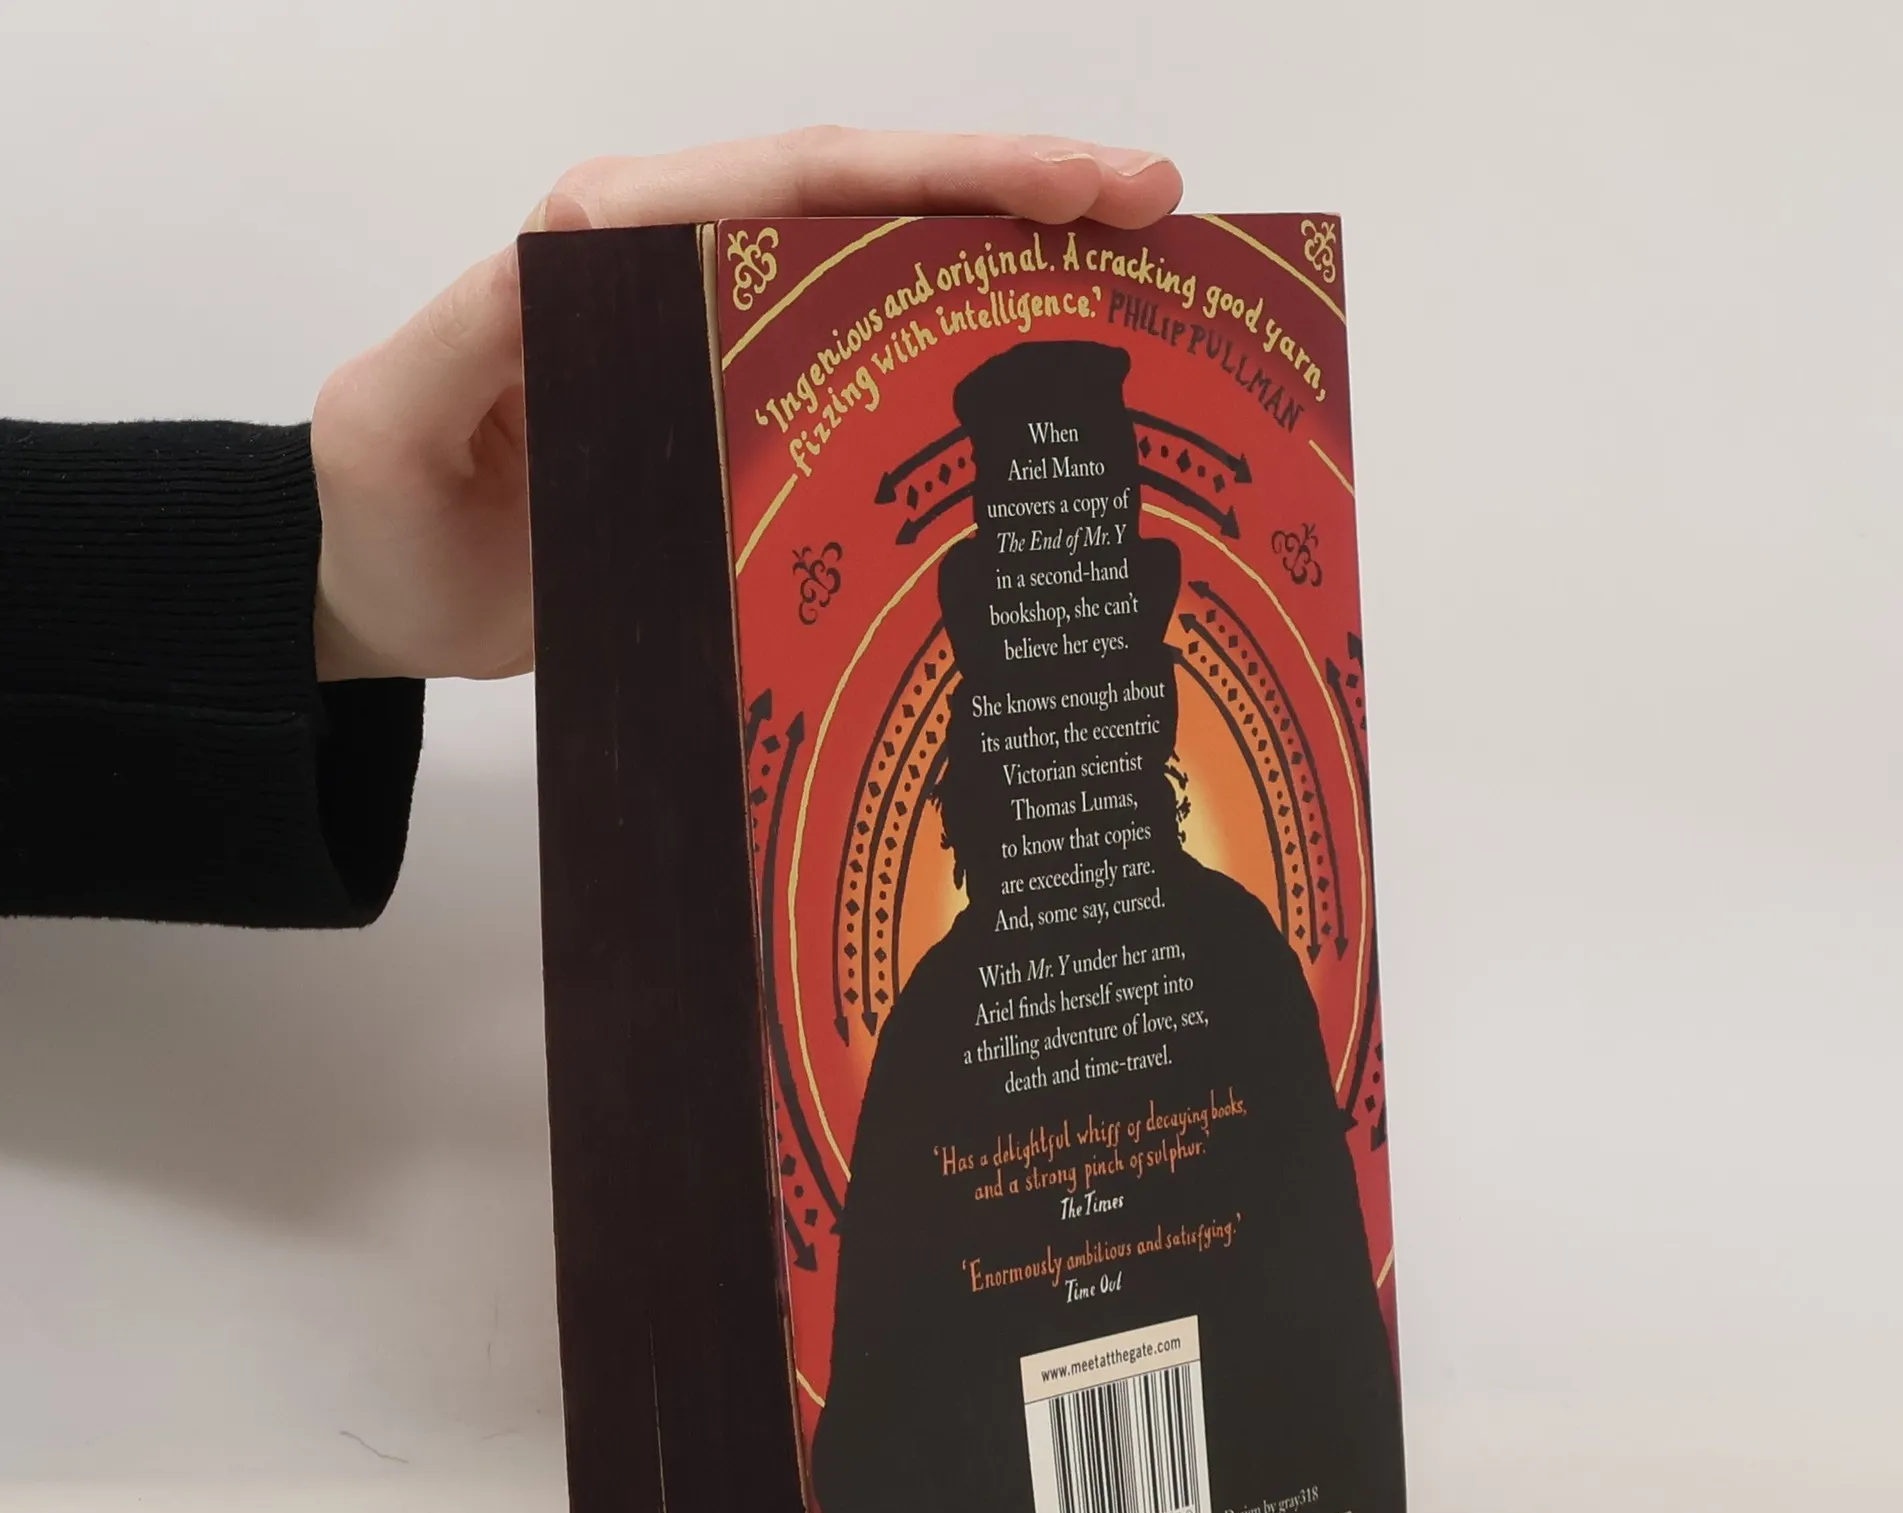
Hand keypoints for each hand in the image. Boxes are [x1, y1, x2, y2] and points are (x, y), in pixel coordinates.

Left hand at [310, 127, 1181, 682]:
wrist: (386, 583)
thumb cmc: (384, 513)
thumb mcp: (396, 425)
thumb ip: (469, 346)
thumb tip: (570, 267)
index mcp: (603, 245)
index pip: (788, 182)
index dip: (933, 175)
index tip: (1065, 188)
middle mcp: (679, 264)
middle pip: (866, 196)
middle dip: (1013, 186)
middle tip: (1153, 201)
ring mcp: (723, 331)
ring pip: (884, 259)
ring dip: (1012, 251)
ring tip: (1143, 262)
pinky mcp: (745, 399)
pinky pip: (867, 347)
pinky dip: (961, 339)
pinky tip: (1049, 361)